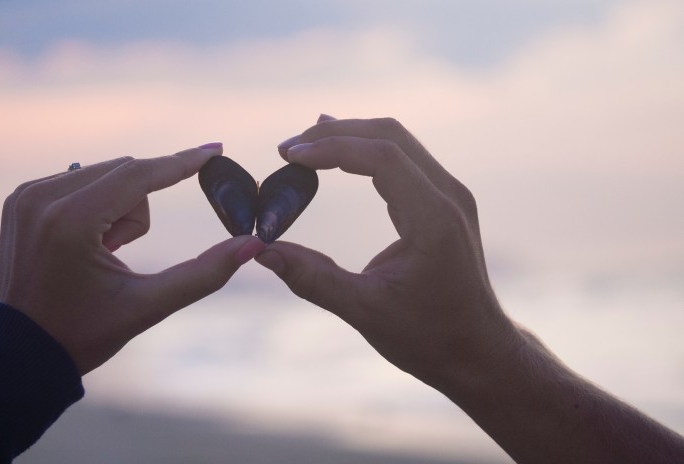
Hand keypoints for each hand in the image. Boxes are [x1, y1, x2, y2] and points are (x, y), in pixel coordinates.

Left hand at [0, 146, 265, 374]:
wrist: (22, 351)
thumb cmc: (84, 333)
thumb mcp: (148, 306)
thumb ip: (204, 274)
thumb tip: (252, 245)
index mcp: (70, 222)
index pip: (138, 174)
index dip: (182, 162)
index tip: (216, 149)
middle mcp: (42, 197)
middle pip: (125, 172)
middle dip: (138, 211)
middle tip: (117, 254)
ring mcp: (26, 195)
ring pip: (105, 174)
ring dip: (117, 208)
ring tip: (99, 254)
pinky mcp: (20, 198)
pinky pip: (80, 180)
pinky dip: (95, 206)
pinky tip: (82, 245)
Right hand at [257, 116, 515, 386]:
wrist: (477, 352)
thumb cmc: (428, 337)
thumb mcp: (364, 311)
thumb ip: (312, 278)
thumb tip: (260, 251)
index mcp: (434, 219)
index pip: (382, 156)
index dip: (331, 147)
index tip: (288, 155)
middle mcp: (448, 197)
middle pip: (390, 136)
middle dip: (335, 133)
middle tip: (287, 148)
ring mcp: (451, 196)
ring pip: (398, 142)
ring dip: (350, 138)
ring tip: (304, 145)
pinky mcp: (444, 203)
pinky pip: (404, 160)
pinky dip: (367, 152)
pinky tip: (339, 155)